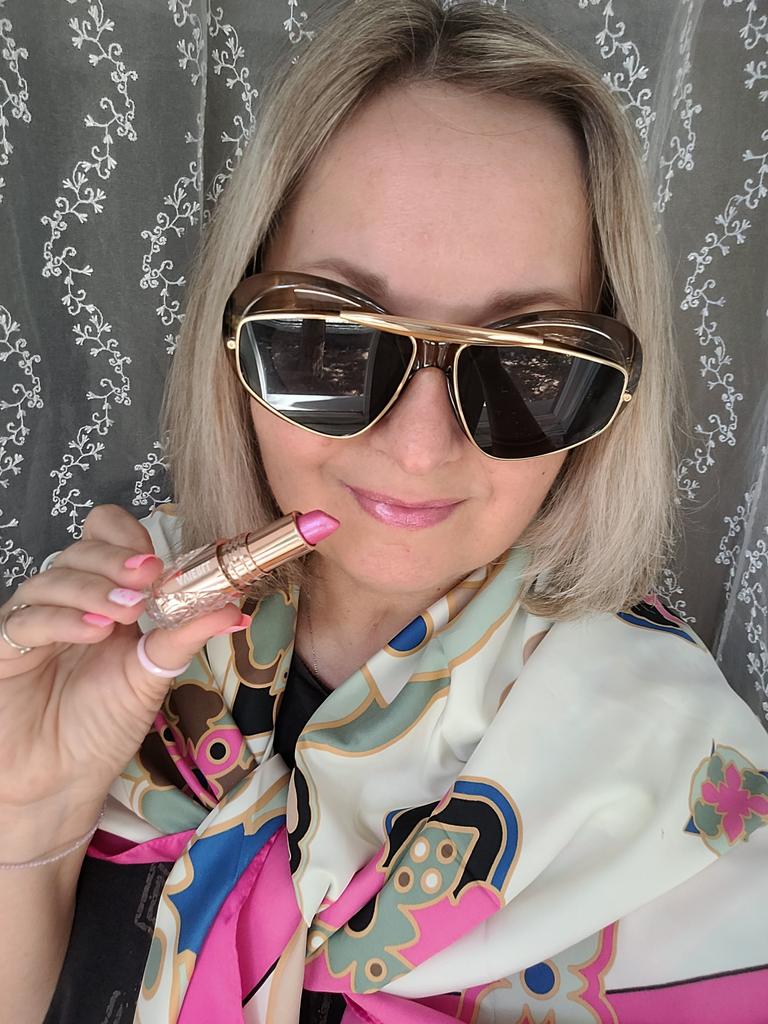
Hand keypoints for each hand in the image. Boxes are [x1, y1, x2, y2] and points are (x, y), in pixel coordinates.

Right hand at [0, 504, 247, 844]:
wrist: (62, 779)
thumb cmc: (103, 724)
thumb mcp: (153, 673)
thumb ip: (186, 634)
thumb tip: (233, 607)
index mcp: (106, 593)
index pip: (106, 534)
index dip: (128, 536)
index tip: (159, 559)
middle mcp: (68, 599)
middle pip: (82, 550)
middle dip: (118, 560)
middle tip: (150, 577)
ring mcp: (34, 620)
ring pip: (54, 578)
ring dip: (95, 588)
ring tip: (128, 612)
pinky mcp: (6, 648)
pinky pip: (29, 619)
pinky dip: (63, 619)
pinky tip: (95, 632)